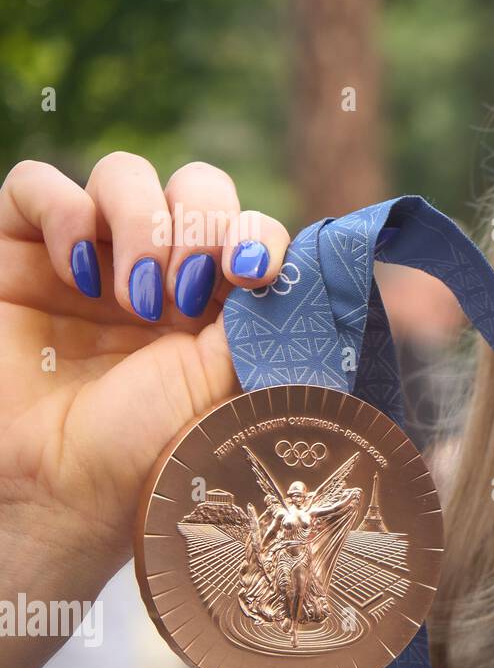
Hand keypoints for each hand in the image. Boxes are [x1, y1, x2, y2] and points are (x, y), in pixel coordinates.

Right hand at [0, 154, 291, 588]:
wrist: (56, 494)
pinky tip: (77, 272)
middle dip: (201, 223)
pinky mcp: (17, 254)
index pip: (250, 228)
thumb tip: (293, 266)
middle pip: (196, 186)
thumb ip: (264, 315)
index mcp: (219, 302)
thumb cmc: (149, 452)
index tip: (252, 274)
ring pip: (124, 173)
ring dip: (142, 221)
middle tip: (186, 292)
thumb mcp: (232, 381)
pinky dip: (63, 210)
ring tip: (134, 297)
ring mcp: (89, 259)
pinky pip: (37, 185)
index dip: (256, 233)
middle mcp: (160, 273)